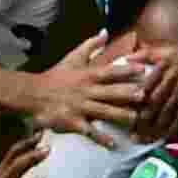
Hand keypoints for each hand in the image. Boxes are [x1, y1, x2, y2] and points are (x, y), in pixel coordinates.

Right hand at [25, 36, 151, 144]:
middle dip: (127, 94)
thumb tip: (105, 32)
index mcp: (88, 75)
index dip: (127, 70)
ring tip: (135, 119)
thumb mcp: (72, 58)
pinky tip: (114, 145)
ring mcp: (79, 107)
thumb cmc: (55, 76)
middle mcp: (86, 91)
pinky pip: (89, 131)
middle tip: (145, 96)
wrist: (31, 94)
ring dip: (119, 115)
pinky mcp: (72, 121)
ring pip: (103, 111)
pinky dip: (101, 138)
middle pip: (110, 92)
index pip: (111, 71)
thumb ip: (91, 46)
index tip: (144, 70)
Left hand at [131, 38, 177, 137]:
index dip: (134, 103)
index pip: (144, 87)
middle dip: (142, 120)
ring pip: (166, 111)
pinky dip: (174, 127)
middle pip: (153, 102)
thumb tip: (125, 57)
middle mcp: (174, 76)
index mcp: (164, 65)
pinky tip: (166, 136)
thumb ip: (148, 54)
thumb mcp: (172, 50)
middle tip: (133, 134)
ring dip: (156, 127)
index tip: (126, 116)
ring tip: (146, 139)